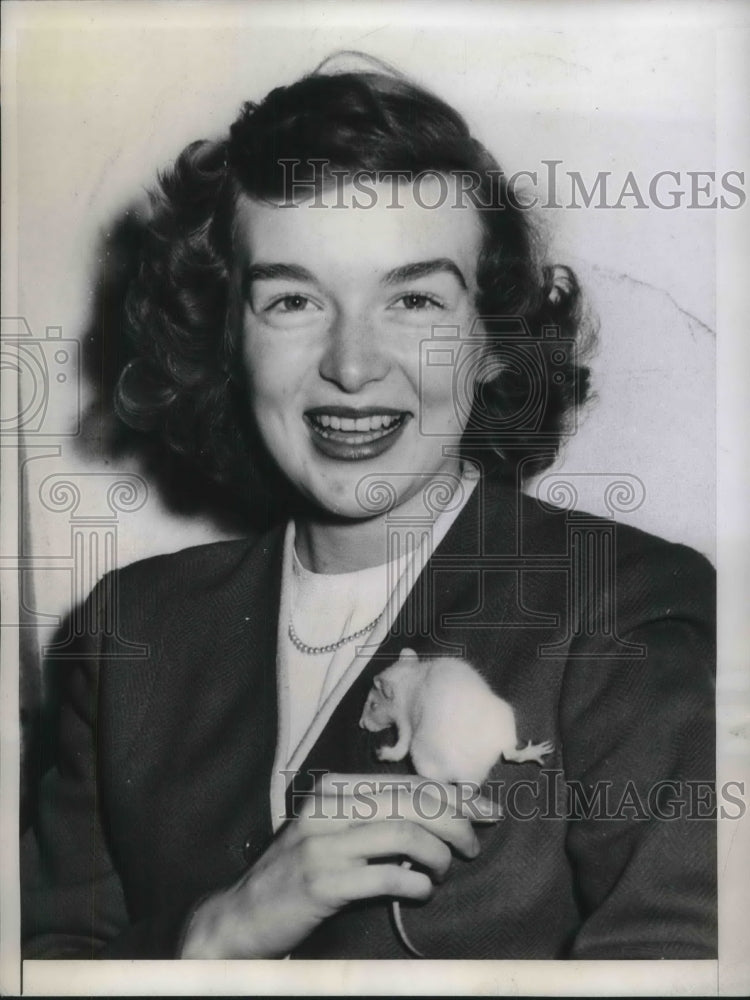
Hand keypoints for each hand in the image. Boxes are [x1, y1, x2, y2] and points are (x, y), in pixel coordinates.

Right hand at [180, 772, 489, 957]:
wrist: (243, 912)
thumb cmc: (296, 870)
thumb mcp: (330, 831)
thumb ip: (371, 816)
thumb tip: (436, 812)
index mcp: (333, 788)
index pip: (405, 783)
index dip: (451, 795)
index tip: (484, 809)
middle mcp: (327, 807)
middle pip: (410, 803)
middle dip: (456, 820)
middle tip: (475, 842)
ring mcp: (323, 844)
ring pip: (404, 834)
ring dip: (439, 853)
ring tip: (445, 870)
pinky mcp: (323, 882)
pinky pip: (387, 875)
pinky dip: (416, 882)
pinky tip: (424, 889)